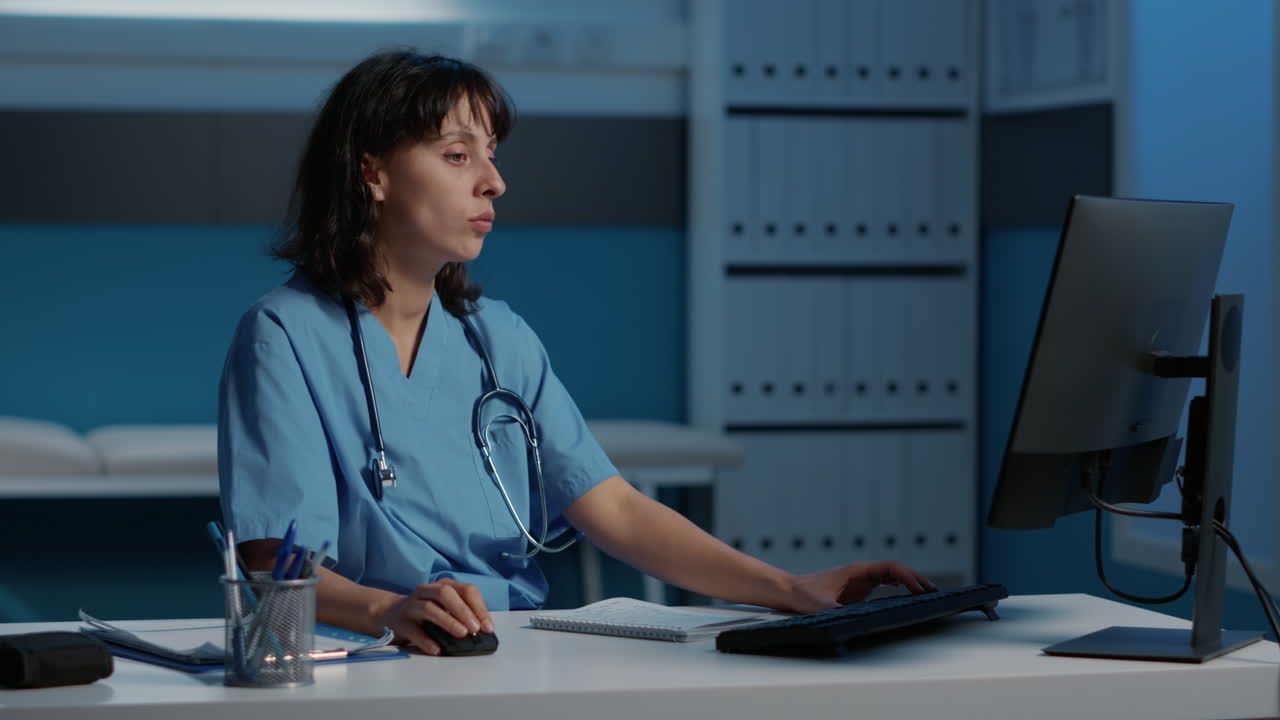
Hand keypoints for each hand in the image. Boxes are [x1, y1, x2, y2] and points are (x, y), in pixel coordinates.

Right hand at [377, 578, 494, 654]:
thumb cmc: (426, 613)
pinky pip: (413, 630)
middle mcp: (427, 591)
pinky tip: (437, 649)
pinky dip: (426, 640)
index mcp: (444, 585)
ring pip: (429, 608)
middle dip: (463, 611)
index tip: (488, 627)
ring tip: (461, 635)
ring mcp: (411, 605)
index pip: (466, 590)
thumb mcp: (445, 608)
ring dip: (448, 621)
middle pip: (446, 594)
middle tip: (475, 629)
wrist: (390, 614)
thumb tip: (484, 631)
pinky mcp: (400, 622)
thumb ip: (463, 615)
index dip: (479, 608)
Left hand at [785, 561, 936, 613]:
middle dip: (916, 578)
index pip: (890, 568)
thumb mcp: (819, 606)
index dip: (907, 577)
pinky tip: (908, 592)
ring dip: (910, 581)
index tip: (919, 590)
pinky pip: (885, 581)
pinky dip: (900, 584)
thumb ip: (834, 610)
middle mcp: (862, 572)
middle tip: (935, 592)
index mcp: (857, 571)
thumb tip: (847, 617)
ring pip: (892, 574)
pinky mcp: (859, 586)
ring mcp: (861, 578)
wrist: (791, 591)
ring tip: (928, 593)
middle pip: (896, 569)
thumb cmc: (803, 595)